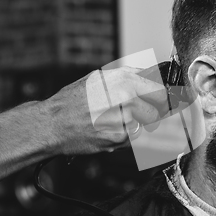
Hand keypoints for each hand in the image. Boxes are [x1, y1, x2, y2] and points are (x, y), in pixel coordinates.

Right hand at [43, 66, 170, 155]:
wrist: (52, 124)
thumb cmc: (74, 100)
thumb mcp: (99, 78)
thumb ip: (127, 78)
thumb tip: (152, 79)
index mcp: (123, 78)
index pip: (160, 89)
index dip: (162, 98)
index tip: (163, 102)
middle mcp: (126, 96)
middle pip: (157, 109)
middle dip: (152, 113)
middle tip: (140, 114)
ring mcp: (124, 117)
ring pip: (146, 125)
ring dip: (137, 125)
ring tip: (116, 121)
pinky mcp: (119, 138)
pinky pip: (134, 138)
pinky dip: (125, 136)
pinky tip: (108, 130)